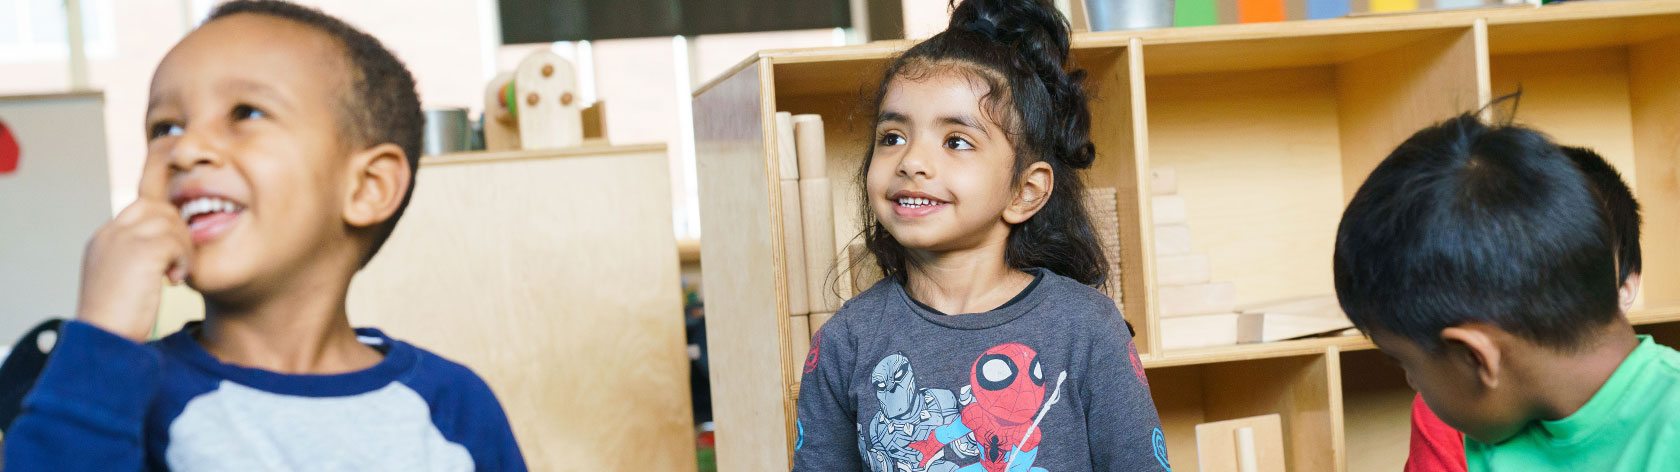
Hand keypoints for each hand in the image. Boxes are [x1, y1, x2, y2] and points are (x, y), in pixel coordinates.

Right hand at [74, 162, 188, 340]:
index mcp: (103, 238)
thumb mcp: (122, 280)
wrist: (104, 338)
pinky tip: (175, 281)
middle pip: (158, 207)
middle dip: (178, 231)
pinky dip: (184, 260)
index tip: (171, 254)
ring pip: (170, 222)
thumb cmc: (117, 319)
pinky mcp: (140, 251)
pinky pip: (176, 242)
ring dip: (183, 247)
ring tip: (176, 274)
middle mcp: (110, 233)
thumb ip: (136, 258)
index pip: (141, 208)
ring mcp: (123, 239)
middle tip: (177, 262)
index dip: (166, 225)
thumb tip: (167, 249)